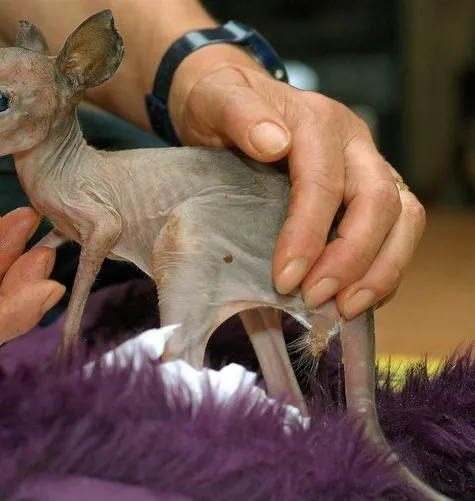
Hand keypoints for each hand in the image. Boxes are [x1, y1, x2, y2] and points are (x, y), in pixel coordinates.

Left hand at [168, 46, 425, 318]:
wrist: (226, 101)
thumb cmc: (218, 103)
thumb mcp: (215, 98)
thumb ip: (238, 112)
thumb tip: (271, 142)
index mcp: (316, 121)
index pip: (325, 182)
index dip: (309, 234)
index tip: (286, 278)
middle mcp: (352, 143)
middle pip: (378, 202)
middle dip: (352, 259)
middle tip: (316, 299)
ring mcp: (365, 166)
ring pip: (403, 217)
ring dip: (381, 269)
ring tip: (346, 309)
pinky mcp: (366, 191)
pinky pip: (395, 231)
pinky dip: (382, 268)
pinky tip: (354, 297)